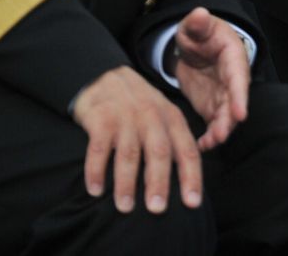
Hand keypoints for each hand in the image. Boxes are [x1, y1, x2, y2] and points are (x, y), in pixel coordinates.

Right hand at [71, 65, 202, 214]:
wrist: (105, 76)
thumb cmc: (139, 106)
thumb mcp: (163, 116)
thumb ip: (174, 142)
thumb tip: (187, 180)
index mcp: (172, 119)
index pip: (187, 151)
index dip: (191, 177)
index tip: (192, 203)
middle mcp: (152, 117)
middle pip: (159, 153)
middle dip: (159, 183)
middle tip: (157, 209)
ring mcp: (126, 117)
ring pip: (129, 154)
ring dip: (126, 183)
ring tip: (125, 208)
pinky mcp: (101, 119)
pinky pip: (98, 149)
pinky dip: (96, 171)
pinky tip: (95, 191)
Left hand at [171, 7, 251, 151]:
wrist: (195, 48)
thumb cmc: (200, 34)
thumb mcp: (195, 26)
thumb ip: (197, 23)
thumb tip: (200, 14)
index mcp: (233, 57)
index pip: (238, 78)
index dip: (240, 97)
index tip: (240, 113)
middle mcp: (233, 79)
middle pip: (234, 102)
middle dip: (229, 120)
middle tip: (221, 136)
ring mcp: (223, 95)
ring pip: (225, 117)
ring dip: (219, 131)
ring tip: (209, 144)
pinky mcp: (213, 107)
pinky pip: (213, 124)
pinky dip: (208, 136)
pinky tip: (199, 147)